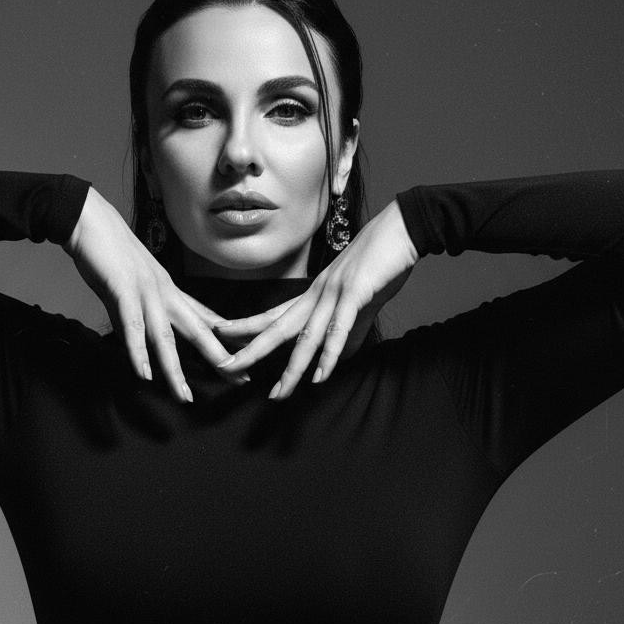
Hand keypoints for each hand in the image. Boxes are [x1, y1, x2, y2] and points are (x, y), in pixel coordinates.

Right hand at [62, 187, 242, 401]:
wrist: (88, 220)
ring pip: (165, 337)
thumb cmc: (110, 254)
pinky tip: (144, 374)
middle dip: (219, 358)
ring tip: (184, 396)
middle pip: (198, 331)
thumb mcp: (134, 286)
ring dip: (175, 369)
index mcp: (170, 292)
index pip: (206, 320)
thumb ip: (141, 314)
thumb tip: (144, 339)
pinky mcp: (121, 290)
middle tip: (240, 380)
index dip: (227, 341)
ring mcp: (145, 292)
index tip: (247, 359)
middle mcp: (165, 293)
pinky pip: (132, 326)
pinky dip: (138, 351)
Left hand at [213, 200, 417, 398]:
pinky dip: (329, 354)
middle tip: (225, 368)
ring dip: (292, 367)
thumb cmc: (380, 264)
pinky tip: (320, 376)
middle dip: (251, 351)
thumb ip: (349, 331)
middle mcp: (316, 295)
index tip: (221, 339)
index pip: (273, 315)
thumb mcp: (360, 302)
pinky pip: (339, 329)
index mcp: (313, 295)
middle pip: (277, 328)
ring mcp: (334, 294)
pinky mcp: (356, 294)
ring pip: (306, 336)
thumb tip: (340, 358)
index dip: (247, 328)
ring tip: (278, 392)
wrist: (402, 230)